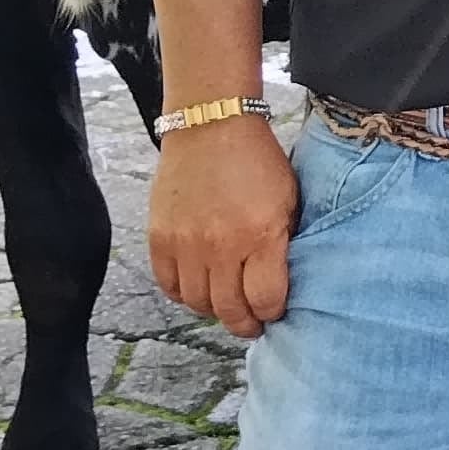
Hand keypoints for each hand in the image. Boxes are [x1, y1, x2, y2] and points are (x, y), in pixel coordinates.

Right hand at [150, 116, 297, 340]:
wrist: (211, 125)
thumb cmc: (257, 161)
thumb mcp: (288, 200)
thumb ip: (284, 243)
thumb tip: (283, 283)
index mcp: (260, 235)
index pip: (265, 299)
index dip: (272, 313)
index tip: (274, 311)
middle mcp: (220, 245)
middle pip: (230, 310)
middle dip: (245, 323)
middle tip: (252, 323)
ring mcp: (186, 244)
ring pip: (198, 303)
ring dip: (214, 311)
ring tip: (226, 305)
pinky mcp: (159, 237)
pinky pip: (169, 285)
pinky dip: (184, 294)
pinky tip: (199, 289)